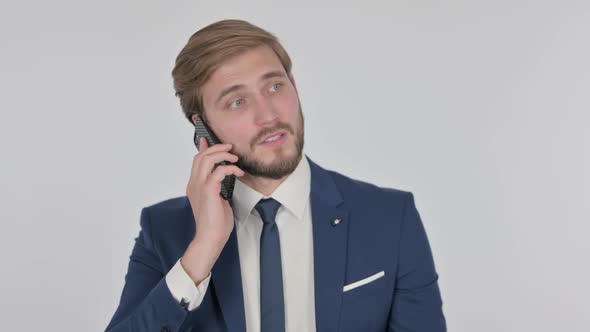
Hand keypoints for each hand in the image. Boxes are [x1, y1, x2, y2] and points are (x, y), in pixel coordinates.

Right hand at [182, 137, 244, 282]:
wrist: (211, 237)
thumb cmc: (216, 222)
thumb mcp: (217, 200)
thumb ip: (217, 187)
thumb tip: (224, 177)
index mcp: (194, 185)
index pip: (196, 161)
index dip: (203, 148)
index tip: (208, 139)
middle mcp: (194, 183)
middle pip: (201, 156)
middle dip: (216, 148)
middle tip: (230, 148)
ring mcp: (199, 186)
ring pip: (207, 159)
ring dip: (222, 154)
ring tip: (234, 157)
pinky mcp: (208, 190)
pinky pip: (219, 171)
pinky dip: (230, 168)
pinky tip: (238, 172)